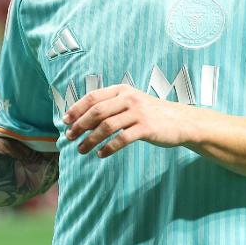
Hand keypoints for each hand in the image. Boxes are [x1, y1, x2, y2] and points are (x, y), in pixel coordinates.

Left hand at [63, 85, 191, 157]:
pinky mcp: (146, 128)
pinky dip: (108, 148)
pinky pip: (121, 139)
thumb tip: (82, 118)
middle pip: (97, 111)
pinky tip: (101, 154)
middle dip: (79, 125)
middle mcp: (129, 98)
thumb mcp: (131, 101)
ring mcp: (138, 112)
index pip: (93, 97)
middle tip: (69, 137)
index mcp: (122, 90)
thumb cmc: (151, 113)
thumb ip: (111, 105)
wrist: (181, 120)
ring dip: (90, 139)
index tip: (65, 121)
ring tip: (81, 150)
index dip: (76, 109)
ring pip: (106, 126)